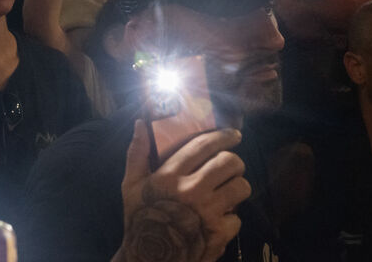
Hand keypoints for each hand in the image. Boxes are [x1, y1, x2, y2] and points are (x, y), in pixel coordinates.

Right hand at [116, 124, 249, 261]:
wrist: (148, 258)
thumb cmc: (140, 218)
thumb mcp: (130, 185)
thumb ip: (137, 152)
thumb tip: (140, 122)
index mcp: (170, 175)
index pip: (203, 145)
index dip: (223, 136)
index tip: (234, 134)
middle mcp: (191, 190)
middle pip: (230, 163)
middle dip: (235, 162)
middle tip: (232, 166)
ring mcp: (207, 212)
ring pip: (241, 187)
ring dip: (238, 187)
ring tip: (230, 190)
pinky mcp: (219, 233)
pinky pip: (238, 218)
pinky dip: (231, 219)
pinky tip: (219, 220)